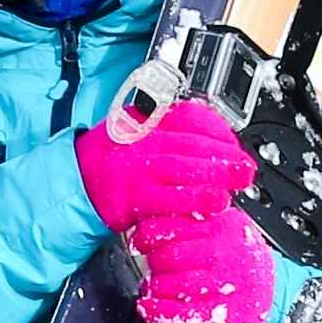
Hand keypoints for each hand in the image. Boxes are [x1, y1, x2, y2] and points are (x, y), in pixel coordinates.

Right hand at [74, 88, 255, 236]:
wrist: (76, 181)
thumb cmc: (112, 158)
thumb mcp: (137, 130)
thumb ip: (170, 128)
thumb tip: (213, 129)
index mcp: (146, 123)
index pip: (187, 119)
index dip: (217, 132)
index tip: (235, 145)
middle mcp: (141, 143)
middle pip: (188, 144)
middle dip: (223, 156)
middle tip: (246, 168)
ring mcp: (135, 171)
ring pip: (180, 170)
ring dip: (212, 177)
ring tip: (236, 184)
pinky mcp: (131, 199)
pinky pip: (165, 201)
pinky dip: (189, 202)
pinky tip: (209, 204)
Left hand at [119, 205, 275, 322]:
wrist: (269, 291)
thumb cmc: (237, 258)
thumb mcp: (222, 227)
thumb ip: (191, 219)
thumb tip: (148, 217)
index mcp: (223, 226)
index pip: (176, 225)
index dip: (149, 233)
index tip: (140, 240)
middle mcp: (226, 254)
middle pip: (173, 256)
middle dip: (154, 262)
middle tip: (154, 264)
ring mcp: (226, 286)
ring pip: (177, 285)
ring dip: (155, 286)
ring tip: (153, 285)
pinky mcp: (222, 316)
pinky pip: (182, 314)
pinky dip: (158, 312)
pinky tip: (148, 307)